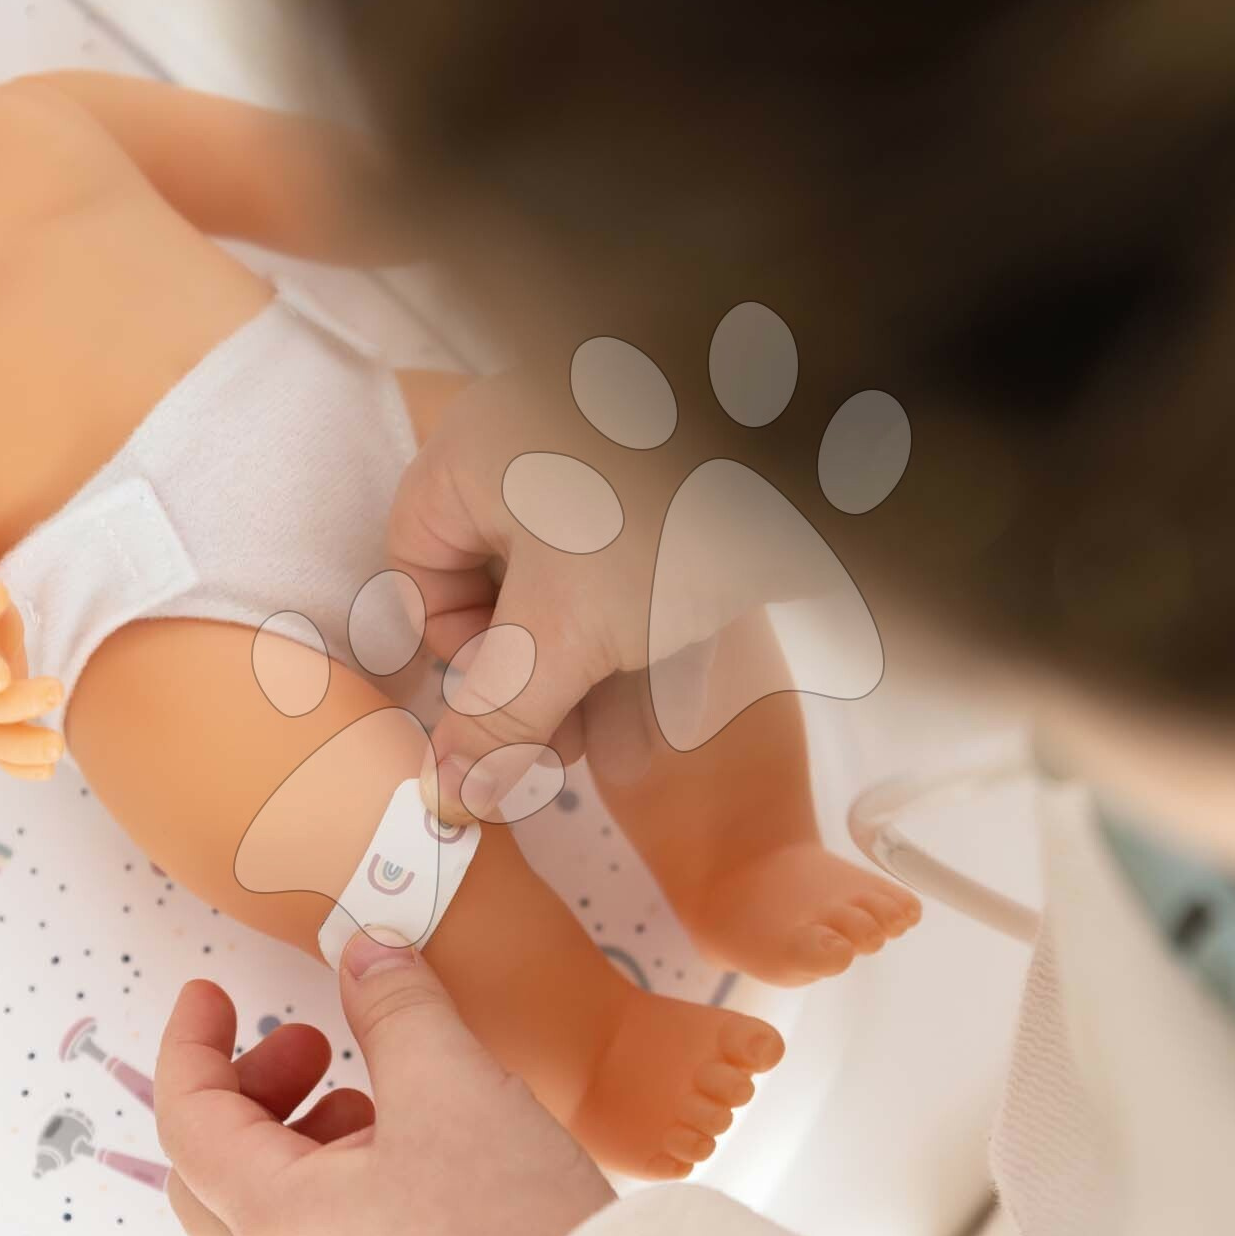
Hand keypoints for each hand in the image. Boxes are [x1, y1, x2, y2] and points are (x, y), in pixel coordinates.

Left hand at [156, 932, 615, 1235]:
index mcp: (274, 1218)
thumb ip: (396, 1007)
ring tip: (379, 1102)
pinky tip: (420, 1158)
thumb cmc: (508, 1225)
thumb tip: (365, 951)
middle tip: (313, 1046)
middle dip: (251, 1092)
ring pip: (274, 1212)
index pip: (188, 1120)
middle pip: (214, 1172)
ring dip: (302, 1138)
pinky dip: (342, 1183)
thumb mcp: (450, 1084)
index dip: (192, 1044)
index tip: (210, 994)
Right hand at [389, 370, 794, 820]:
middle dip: (523, 675)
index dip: (451, 649)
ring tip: (614, 733)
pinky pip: (620, 561)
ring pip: (561, 579)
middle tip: (561, 745)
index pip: (414, 562)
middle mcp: (526, 442)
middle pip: (490, 579)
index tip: (502, 707)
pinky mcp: (670, 478)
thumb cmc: (665, 515)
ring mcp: (602, 456)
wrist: (820, 441)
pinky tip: (660, 688)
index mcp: (471, 452)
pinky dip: (628, 625)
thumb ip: (498, 717)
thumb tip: (447, 794)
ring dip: (577, 665)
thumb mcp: (567, 632)